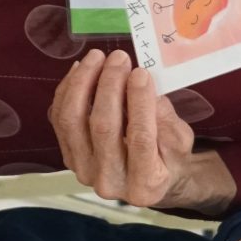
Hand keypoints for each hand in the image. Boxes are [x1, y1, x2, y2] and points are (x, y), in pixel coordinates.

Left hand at [49, 48, 236, 213]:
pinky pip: (60, 119)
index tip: (141, 73)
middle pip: (102, 127)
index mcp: (146, 183)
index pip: (140, 138)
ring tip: (97, 58)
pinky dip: (68, 90)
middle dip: (110, 86)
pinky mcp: (68, 157)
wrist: (148, 181)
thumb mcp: (181, 142)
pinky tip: (81, 70)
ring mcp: (84, 171)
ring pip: (73, 121)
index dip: (139, 102)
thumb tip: (144, 86)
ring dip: (82, 83)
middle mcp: (110, 182)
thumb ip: (166, 119)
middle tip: (120, 57)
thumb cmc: (169, 159)